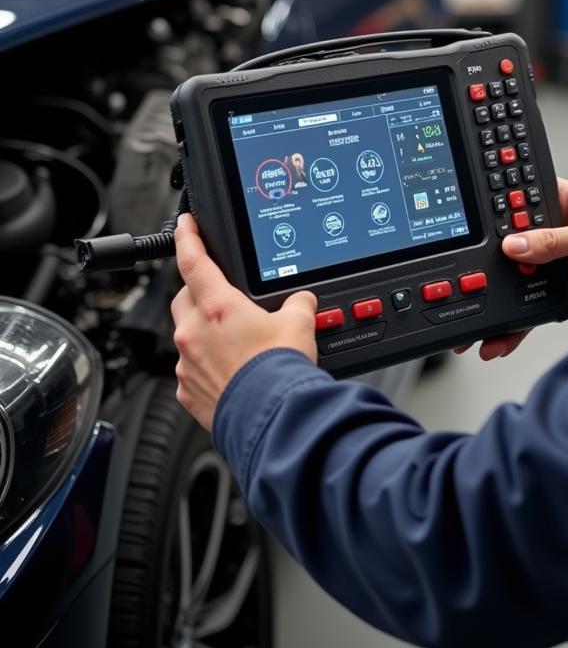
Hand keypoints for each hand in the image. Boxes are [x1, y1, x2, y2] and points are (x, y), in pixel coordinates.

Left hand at [171, 213, 316, 429]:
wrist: (272, 419)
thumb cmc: (280, 372)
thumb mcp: (300, 325)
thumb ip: (298, 305)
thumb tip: (303, 302)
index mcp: (218, 308)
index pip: (194, 261)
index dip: (187, 238)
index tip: (184, 227)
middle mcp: (195, 333)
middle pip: (186, 298)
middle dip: (200, 292)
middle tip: (223, 295)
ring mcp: (188, 365)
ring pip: (187, 336)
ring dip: (206, 333)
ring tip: (238, 343)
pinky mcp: (189, 393)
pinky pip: (192, 369)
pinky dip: (207, 365)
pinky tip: (233, 372)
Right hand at [456, 179, 567, 360]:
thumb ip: (554, 241)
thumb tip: (515, 245)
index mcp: (559, 204)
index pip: (517, 206)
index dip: (495, 219)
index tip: (474, 238)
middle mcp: (552, 233)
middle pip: (509, 249)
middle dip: (486, 269)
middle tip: (465, 285)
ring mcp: (556, 265)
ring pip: (516, 282)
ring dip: (497, 300)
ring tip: (475, 322)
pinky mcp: (563, 293)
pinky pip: (531, 308)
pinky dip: (515, 325)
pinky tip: (500, 337)